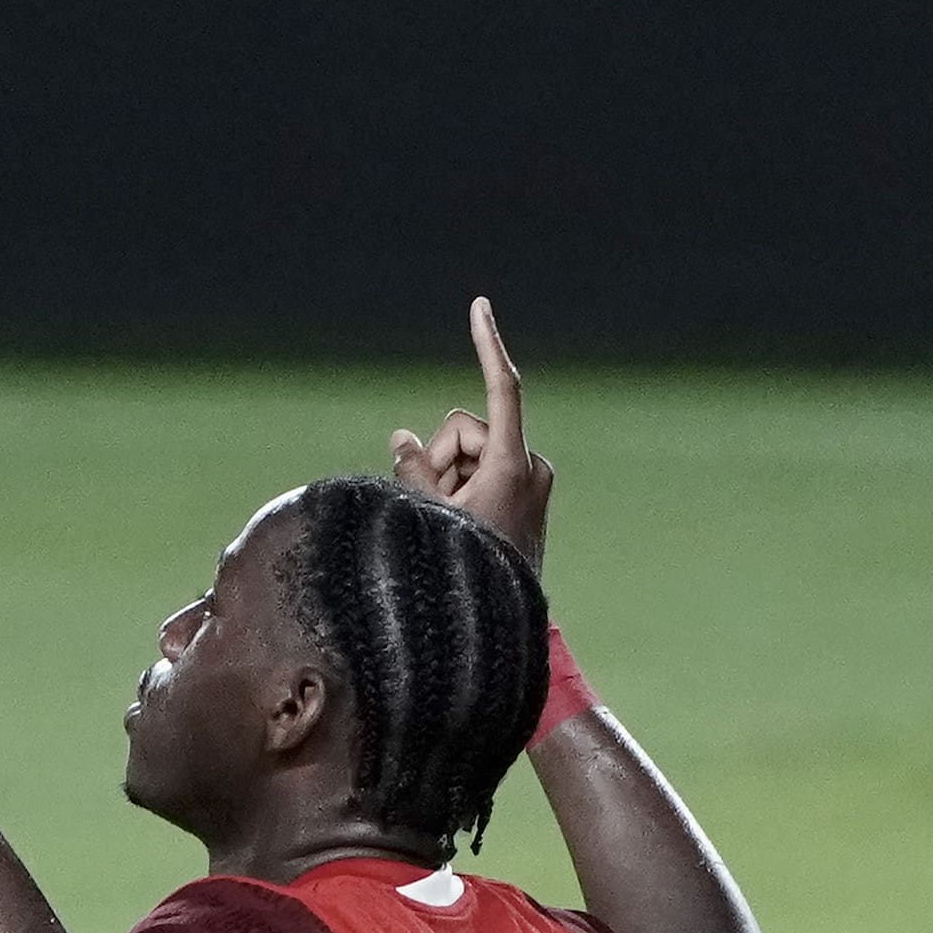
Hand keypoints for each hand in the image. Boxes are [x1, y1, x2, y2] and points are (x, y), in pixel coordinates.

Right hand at [389, 295, 553, 565]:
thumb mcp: (431, 517)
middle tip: (437, 509)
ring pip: (467, 454)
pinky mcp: (524, 492)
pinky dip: (461, 489)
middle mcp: (530, 465)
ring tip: (452, 526)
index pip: (502, 389)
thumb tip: (402, 437)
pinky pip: (479, 472)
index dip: (487, 344)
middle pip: (462, 431)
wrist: (502, 628)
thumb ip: (414, 471)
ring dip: (448, 481)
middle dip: (440, 462)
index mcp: (513, 465)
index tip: (479, 305)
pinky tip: (459, 524)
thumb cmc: (470, 574)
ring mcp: (530, 480)